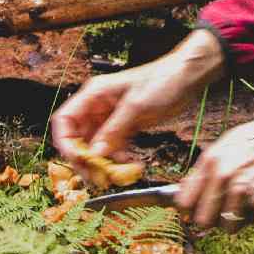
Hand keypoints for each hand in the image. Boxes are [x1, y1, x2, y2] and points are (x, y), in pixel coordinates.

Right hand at [51, 29, 225, 170]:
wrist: (188, 76)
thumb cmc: (163, 80)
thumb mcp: (137, 105)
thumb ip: (114, 130)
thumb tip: (94, 155)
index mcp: (94, 94)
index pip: (65, 121)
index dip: (66, 143)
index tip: (78, 160)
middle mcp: (98, 107)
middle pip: (78, 139)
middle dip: (86, 160)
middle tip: (99, 177)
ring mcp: (112, 118)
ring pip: (96, 147)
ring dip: (103, 163)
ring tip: (117, 176)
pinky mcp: (126, 126)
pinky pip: (113, 148)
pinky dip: (118, 159)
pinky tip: (130, 165)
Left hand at [176, 103, 253, 231]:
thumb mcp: (229, 143)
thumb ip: (207, 168)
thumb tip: (184, 194)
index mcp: (212, 160)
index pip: (184, 202)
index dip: (190, 211)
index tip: (199, 211)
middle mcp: (224, 174)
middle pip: (204, 221)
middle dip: (215, 219)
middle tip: (230, 208)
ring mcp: (243, 188)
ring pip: (229, 227)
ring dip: (242, 218)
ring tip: (252, 199)